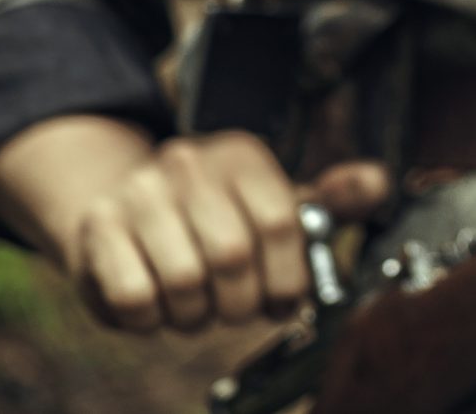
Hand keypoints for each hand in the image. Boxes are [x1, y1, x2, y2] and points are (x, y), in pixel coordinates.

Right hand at [0, 117, 388, 333]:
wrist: (119, 205)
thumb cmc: (214, 216)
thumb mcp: (274, 200)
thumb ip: (331, 200)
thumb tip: (378, 184)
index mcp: (241, 155)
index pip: (281, 222)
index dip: (289, 278)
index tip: (284, 301)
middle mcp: (188, 164)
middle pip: (233, 257)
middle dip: (241, 303)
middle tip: (236, 309)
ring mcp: (138, 195)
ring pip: (184, 283)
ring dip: (196, 314)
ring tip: (197, 307)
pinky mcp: (97, 232)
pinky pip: (135, 298)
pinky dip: (153, 319)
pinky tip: (159, 307)